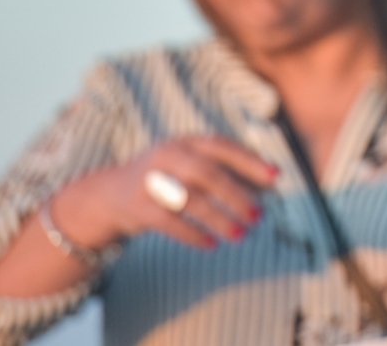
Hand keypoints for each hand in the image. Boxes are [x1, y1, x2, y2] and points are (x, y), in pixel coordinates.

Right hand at [52, 135, 277, 251]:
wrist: (110, 194)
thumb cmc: (168, 179)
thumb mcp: (191, 164)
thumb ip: (225, 170)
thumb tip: (269, 184)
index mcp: (186, 142)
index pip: (222, 147)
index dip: (250, 161)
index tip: (276, 177)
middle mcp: (167, 156)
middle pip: (207, 173)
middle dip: (236, 194)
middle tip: (258, 215)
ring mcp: (150, 181)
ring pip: (190, 200)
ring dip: (219, 219)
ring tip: (241, 235)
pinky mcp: (137, 208)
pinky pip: (169, 223)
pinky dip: (192, 234)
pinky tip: (212, 244)